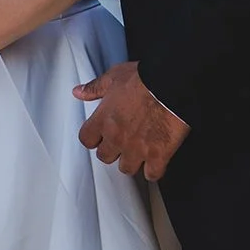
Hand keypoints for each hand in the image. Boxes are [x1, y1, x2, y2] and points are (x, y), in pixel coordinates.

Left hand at [73, 60, 189, 179]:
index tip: (100, 133)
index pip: (86, 140)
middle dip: (112, 150)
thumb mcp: (114, 76)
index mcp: (104, 120)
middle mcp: (117, 138)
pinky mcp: (157, 156)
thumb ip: (94, 87)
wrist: (170, 84)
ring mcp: (137, 149)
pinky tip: (156, 159)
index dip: (94, 137)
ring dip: (132, 160)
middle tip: (122, 139)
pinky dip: (154, 169)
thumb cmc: (144, 78)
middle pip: (105, 157)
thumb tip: (78, 92)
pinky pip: (152, 174)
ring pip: (126, 168)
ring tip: (139, 148)